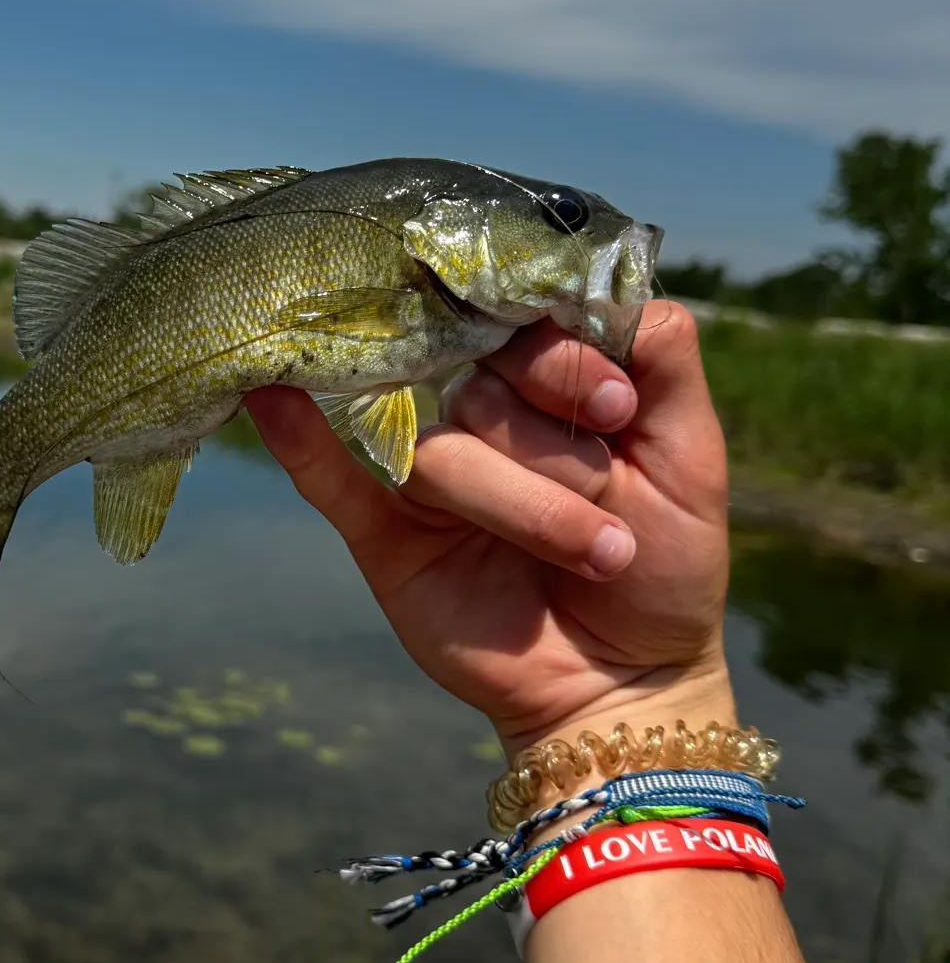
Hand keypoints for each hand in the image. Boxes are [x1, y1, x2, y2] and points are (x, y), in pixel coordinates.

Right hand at [245, 302, 735, 753]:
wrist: (628, 681)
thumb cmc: (664, 567)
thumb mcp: (692, 459)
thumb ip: (666, 366)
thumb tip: (615, 280)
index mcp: (547, 389)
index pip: (526, 327)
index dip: (564, 358)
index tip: (616, 408)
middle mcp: (482, 421)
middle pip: (482, 387)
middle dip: (555, 448)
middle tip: (614, 499)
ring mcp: (430, 481)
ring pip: (442, 452)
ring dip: (524, 502)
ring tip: (596, 554)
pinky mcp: (387, 539)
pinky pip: (332, 483)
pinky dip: (300, 442)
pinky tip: (271, 397)